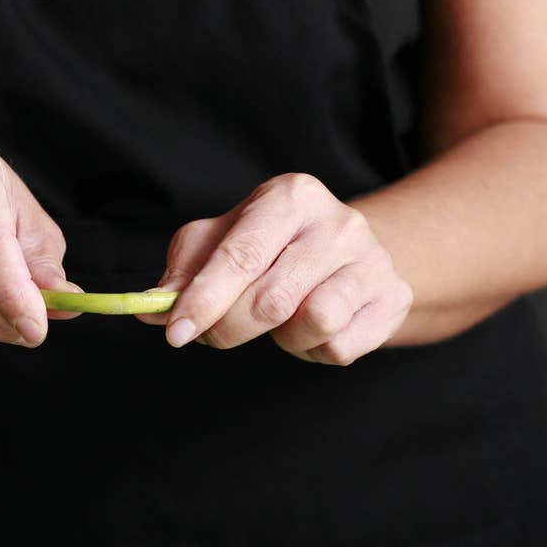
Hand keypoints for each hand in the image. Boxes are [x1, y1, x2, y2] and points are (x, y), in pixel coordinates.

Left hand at [143, 173, 413, 364]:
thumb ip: (186, 268)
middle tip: (214, 333)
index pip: (240, 255)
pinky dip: (315, 350)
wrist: (351, 255)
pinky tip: (313, 329)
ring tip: (280, 320)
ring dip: (283, 338)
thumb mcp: (225, 239)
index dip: (203, 299)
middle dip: (229, 328)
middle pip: (271, 299)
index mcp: (292, 196)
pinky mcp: (393, 298)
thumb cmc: (274, 246)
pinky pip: (341, 347)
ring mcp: (373, 260)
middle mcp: (339, 222)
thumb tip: (153, 305)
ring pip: (315, 322)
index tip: (175, 334)